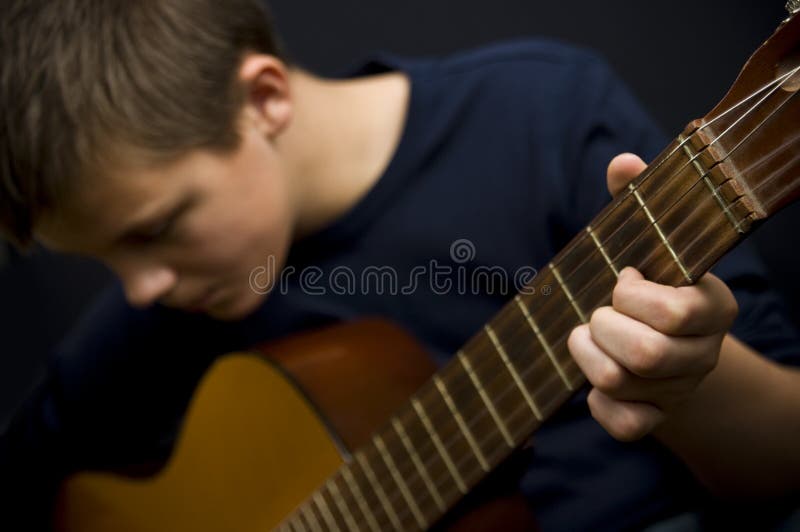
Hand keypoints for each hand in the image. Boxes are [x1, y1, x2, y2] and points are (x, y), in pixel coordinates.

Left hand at [566, 153, 738, 440]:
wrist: (661, 342)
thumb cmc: (647, 284)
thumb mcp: (643, 241)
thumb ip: (635, 202)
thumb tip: (622, 162)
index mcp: (712, 306)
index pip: (675, 311)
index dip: (633, 295)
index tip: (623, 278)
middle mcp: (703, 353)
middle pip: (645, 354)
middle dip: (603, 327)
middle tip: (597, 313)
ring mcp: (680, 391)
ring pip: (622, 383)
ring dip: (587, 355)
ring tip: (587, 336)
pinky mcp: (655, 419)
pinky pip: (625, 426)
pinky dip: (599, 404)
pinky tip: (596, 383)